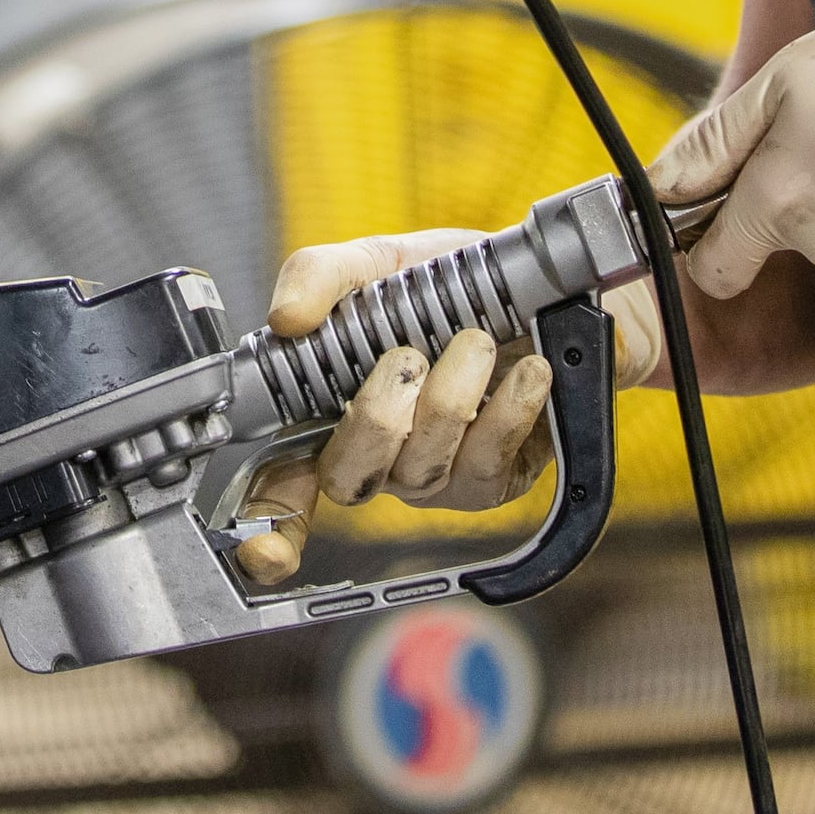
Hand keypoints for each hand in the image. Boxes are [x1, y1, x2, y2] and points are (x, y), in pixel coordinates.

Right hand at [229, 226, 662, 584]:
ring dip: (451, 399)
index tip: (265, 552)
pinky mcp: (494, 480)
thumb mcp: (381, 261)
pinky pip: (487, 469)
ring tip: (477, 342)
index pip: (281, 482)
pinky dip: (508, 411)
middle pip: (348, 479)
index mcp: (329, 406)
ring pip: (422, 471)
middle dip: (375, 419)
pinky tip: (527, 372)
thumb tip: (284, 318)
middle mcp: (377, 454)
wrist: (549, 287)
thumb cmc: (453, 282)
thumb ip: (324, 276)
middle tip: (407, 356)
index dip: (269, 524)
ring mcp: (435, 475)